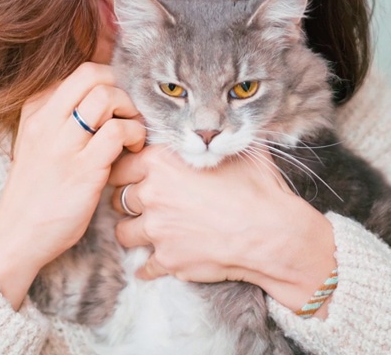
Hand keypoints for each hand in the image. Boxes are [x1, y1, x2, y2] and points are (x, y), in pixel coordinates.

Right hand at [0, 63, 146, 309]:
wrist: (17, 235)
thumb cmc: (35, 192)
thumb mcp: (36, 143)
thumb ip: (60, 118)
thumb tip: (98, 95)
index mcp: (34, 111)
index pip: (76, 72)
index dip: (105, 78)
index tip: (116, 97)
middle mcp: (46, 121)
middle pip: (91, 74)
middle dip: (118, 85)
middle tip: (125, 111)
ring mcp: (64, 144)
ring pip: (105, 96)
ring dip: (129, 109)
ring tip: (130, 130)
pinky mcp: (84, 169)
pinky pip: (117, 131)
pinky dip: (134, 134)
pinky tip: (132, 149)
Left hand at [108, 143, 332, 291]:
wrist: (271, 233)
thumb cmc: (257, 187)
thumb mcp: (234, 150)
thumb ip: (212, 138)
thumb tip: (217, 124)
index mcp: (161, 162)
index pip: (121, 163)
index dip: (127, 170)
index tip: (136, 176)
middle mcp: (152, 194)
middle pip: (119, 197)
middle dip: (130, 200)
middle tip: (147, 203)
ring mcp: (157, 230)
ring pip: (124, 232)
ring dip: (136, 232)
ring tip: (153, 231)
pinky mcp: (167, 260)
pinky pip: (143, 266)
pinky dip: (149, 266)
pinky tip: (157, 263)